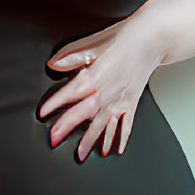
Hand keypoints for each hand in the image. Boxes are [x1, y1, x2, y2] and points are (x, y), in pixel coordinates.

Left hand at [40, 0, 172, 159]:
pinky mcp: (131, 101)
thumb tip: (53, 64)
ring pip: (104, 123)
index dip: (55, 104)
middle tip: (54, 140)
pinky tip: (115, 148)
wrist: (151, 40)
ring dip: (92, 140)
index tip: (42, 113)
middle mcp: (107, 91)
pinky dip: (120, 137)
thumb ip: (70, 57)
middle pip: (84, 113)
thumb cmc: (123, 40)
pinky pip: (126, 123)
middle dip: (67, 128)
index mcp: (94, 76)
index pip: (69, 93)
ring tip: (81, 154)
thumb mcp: (91, 44)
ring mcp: (120, 99)